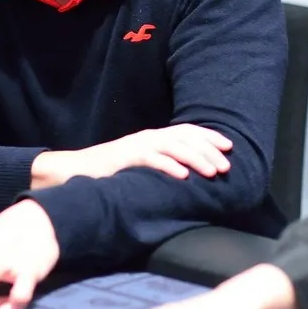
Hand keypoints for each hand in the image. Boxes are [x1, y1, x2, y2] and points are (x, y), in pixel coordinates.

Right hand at [35, 125, 233, 188]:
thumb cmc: (113, 170)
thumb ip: (162, 162)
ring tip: (212, 172)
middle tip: (226, 165)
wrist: (78, 170)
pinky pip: (152, 160)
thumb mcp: (143, 163)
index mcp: (154, 137)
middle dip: (208, 150)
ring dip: (195, 159)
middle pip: (185, 138)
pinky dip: (170, 167)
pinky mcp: (127, 158)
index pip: (187, 131)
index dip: (209, 136)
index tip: (229, 146)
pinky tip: (184, 177)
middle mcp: (149, 137)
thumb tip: (189, 172)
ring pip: (173, 147)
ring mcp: (138, 146)